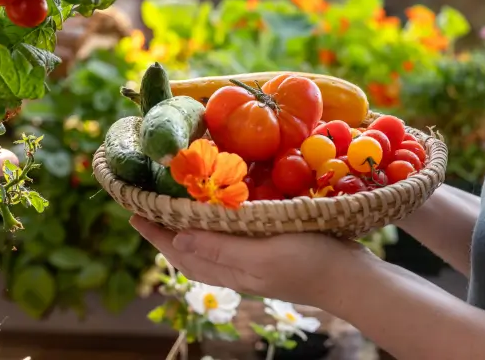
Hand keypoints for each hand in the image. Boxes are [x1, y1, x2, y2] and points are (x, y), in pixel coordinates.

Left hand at [130, 215, 376, 306]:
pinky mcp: (265, 250)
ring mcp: (250, 261)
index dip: (156, 234)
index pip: (181, 252)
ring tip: (170, 211)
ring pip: (206, 246)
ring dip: (184, 229)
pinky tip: (215, 215)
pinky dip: (210, 228)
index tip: (133, 212)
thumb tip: (177, 238)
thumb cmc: (310, 263)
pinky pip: (226, 240)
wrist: (351, 278)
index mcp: (230, 269)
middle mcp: (235, 268)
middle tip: (145, 207)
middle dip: (163, 232)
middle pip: (189, 251)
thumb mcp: (263, 256)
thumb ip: (221, 249)